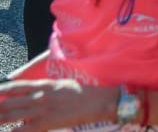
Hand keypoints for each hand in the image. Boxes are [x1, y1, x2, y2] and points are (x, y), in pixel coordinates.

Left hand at [0, 80, 117, 129]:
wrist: (94, 102)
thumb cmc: (79, 92)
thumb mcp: (59, 84)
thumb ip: (43, 87)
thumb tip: (29, 91)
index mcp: (43, 85)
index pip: (15, 87)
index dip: (2, 90)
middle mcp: (38, 97)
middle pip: (8, 102)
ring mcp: (40, 111)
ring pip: (11, 116)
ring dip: (0, 119)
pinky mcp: (45, 123)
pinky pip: (22, 130)